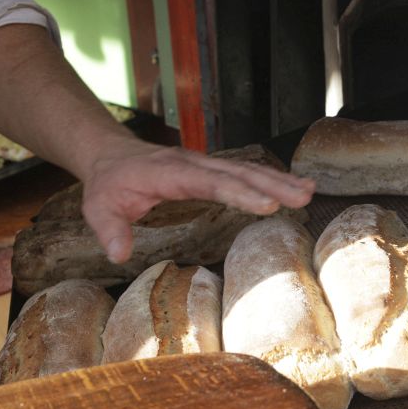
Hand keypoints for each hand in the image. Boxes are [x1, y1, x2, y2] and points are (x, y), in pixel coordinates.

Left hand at [80, 141, 314, 262]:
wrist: (110, 154)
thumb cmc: (109, 183)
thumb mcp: (98, 208)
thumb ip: (110, 230)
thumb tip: (118, 254)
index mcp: (169, 172)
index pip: (210, 181)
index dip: (240, 192)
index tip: (267, 204)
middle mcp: (193, 163)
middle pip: (238, 172)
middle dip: (272, 183)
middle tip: (303, 197)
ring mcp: (203, 164)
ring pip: (245, 170)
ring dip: (278, 179)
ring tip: (308, 191)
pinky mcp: (210, 169)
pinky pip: (242, 173)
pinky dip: (269, 178)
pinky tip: (292, 186)